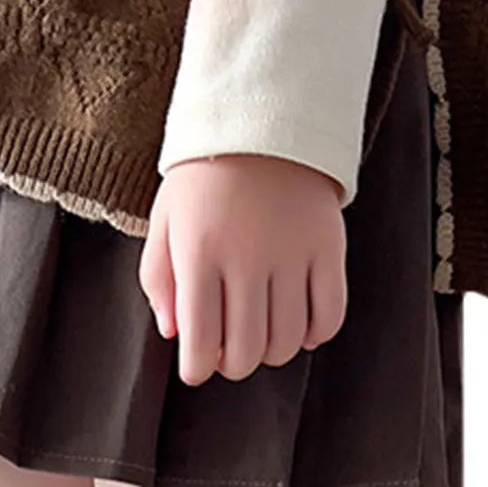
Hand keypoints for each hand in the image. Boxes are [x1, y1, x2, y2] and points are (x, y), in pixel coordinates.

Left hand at [139, 154, 347, 385]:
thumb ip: (158, 280)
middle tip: (229, 348)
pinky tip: (298, 323)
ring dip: (270, 351)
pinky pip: (329, 316)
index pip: (200, 345)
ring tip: (261, 331)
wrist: (263, 116)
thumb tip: (173, 334)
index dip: (197, 369)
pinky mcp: (329, 247)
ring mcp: (292, 255)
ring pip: (285, 343)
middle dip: (233, 364)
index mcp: (199, 255)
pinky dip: (314, 333)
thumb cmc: (204, 178)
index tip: (199, 364)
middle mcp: (246, 259)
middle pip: (245, 354)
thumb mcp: (165, 221)